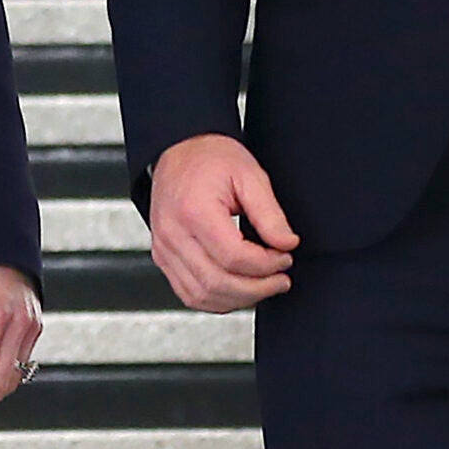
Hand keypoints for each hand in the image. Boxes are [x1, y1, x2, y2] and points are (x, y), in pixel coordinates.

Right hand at [148, 133, 297, 312]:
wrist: (180, 149)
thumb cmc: (211, 158)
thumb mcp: (250, 175)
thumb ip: (270, 214)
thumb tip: (286, 244)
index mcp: (194, 211)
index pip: (234, 257)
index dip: (266, 265)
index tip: (284, 257)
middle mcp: (173, 234)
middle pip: (217, 282)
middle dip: (257, 288)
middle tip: (280, 278)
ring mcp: (164, 248)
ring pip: (202, 296)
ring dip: (238, 298)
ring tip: (263, 286)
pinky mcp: (162, 257)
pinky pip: (188, 294)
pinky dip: (216, 299)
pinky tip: (238, 289)